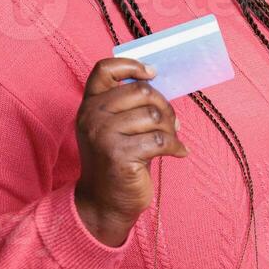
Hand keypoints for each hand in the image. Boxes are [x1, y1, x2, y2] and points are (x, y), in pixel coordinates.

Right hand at [73, 57, 189, 246]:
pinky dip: (176, 146)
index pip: (104, 69)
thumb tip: (159, 83)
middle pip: (142, 91)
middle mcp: (92, 116)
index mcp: (90, 105)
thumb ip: (128, 104)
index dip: (132, 65)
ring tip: (170, 140)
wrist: (104, 203)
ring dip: (171, 128)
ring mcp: (103, 135)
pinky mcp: (119, 155)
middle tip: (170, 124)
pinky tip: (178, 153)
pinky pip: (161, 140)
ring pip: (154, 115)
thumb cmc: (117, 161)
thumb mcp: (113, 127)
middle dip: (164, 107)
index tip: (152, 74)